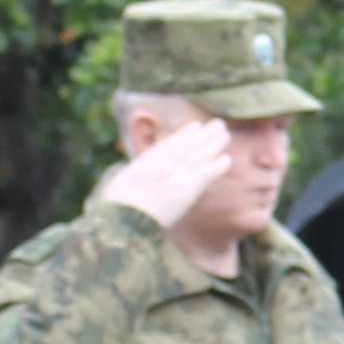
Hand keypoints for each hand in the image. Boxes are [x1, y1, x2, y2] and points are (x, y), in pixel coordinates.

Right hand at [98, 115, 232, 232]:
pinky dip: (216, 166)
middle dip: (204, 134)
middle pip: (188, 145)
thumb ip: (134, 178)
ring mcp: (175, 174)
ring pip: (199, 155)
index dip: (184, 134)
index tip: (195, 126)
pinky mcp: (185, 189)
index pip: (170, 144)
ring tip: (225, 134)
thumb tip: (132, 181)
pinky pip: (205, 174)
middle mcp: (163, 163)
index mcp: (147, 161)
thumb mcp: (121, 185)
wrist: (121, 219)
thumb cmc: (116, 208)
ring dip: (214, 143)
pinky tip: (227, 160)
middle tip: (218, 124)